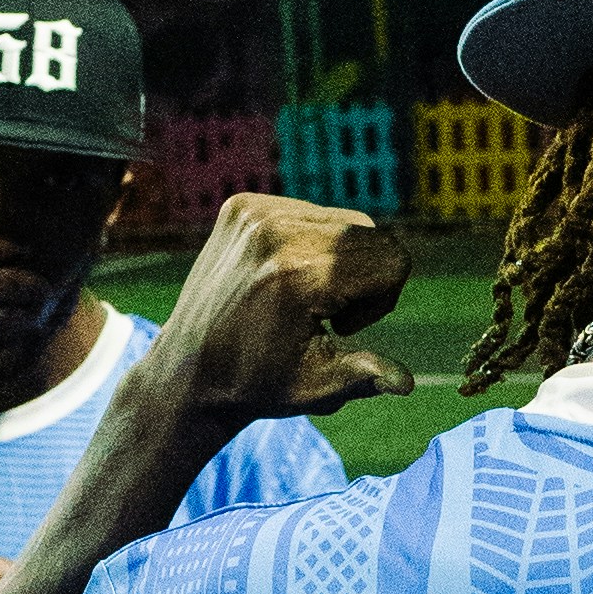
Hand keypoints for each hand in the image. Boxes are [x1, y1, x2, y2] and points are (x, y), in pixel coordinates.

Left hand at [144, 192, 414, 423]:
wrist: (187, 370)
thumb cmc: (256, 383)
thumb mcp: (317, 387)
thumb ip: (366, 375)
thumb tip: (405, 383)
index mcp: (302, 273)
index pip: (392, 257)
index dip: (382, 299)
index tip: (343, 327)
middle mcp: (277, 231)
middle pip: (371, 234)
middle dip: (364, 277)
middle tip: (325, 315)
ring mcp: (254, 213)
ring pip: (341, 221)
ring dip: (336, 259)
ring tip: (301, 297)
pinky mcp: (239, 206)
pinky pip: (307, 213)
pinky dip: (307, 243)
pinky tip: (281, 277)